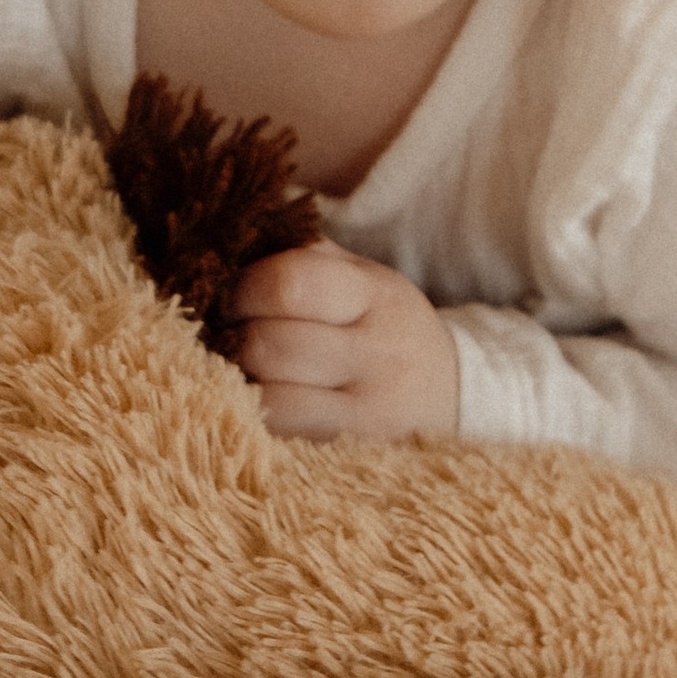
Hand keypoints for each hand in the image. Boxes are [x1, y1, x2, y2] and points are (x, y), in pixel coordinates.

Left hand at [224, 239, 460, 444]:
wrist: (454, 392)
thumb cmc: (384, 326)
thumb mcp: (362, 278)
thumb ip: (305, 253)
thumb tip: (233, 226)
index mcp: (373, 293)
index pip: (290, 283)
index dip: (241, 288)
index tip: (226, 294)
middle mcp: (377, 352)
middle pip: (271, 345)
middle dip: (231, 337)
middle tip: (222, 335)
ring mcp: (369, 410)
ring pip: (270, 398)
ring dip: (236, 382)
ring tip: (235, 370)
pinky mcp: (356, 452)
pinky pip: (282, 438)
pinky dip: (255, 418)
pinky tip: (254, 404)